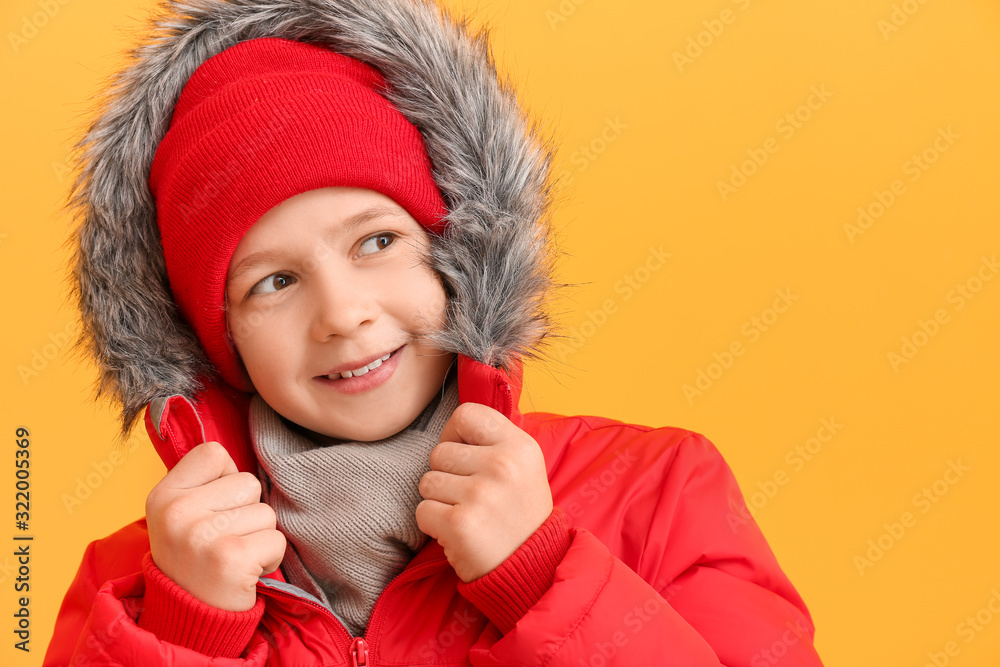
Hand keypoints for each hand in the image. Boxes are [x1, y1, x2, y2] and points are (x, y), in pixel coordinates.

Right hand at [145, 441, 285, 610]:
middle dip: (246, 513)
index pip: (215, 453)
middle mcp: (177, 513)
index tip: (212, 509)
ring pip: (266, 513)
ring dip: (259, 537)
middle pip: (248, 483)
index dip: (226, 479)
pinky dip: (269, 558)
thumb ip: (202, 481)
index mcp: (163, 495)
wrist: (189, 621)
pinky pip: (276, 539)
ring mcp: (203, 535)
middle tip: (222, 541)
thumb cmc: (194, 560)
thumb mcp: (180, 515)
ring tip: (232, 557)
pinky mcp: (231, 558)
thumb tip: (235, 445)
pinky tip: (244, 573)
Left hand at [416, 402, 552, 582]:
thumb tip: (454, 424)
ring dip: (439, 501)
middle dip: (446, 475)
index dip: (454, 434)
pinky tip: (458, 533)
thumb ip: (494, 442)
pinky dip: (434, 525)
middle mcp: (502, 465)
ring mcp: (481, 494)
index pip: (466, 414)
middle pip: (439, 451)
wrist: (533, 571)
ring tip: (468, 515)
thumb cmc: (519, 515)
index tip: (463, 456)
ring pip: (427, 481)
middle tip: (471, 498)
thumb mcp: (524, 468)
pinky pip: (422, 511)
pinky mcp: (460, 524)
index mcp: (520, 446)